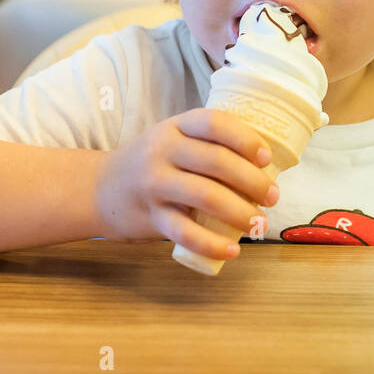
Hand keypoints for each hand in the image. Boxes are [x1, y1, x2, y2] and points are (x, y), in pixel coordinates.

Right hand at [94, 108, 277, 260]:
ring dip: (241, 212)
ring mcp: (154, 183)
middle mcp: (162, 150)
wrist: (100, 189)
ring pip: (205, 195)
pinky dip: (213, 244)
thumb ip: (207, 146)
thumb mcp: (172, 140)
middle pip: (216, 161)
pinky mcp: (150, 216)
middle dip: (253, 181)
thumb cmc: (152, 164)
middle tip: (273, 196)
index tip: (265, 158)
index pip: (214, 123)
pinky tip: (232, 250)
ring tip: (259, 223)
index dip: (245, 138)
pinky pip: (185, 232)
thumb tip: (263, 169)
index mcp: (175, 127)